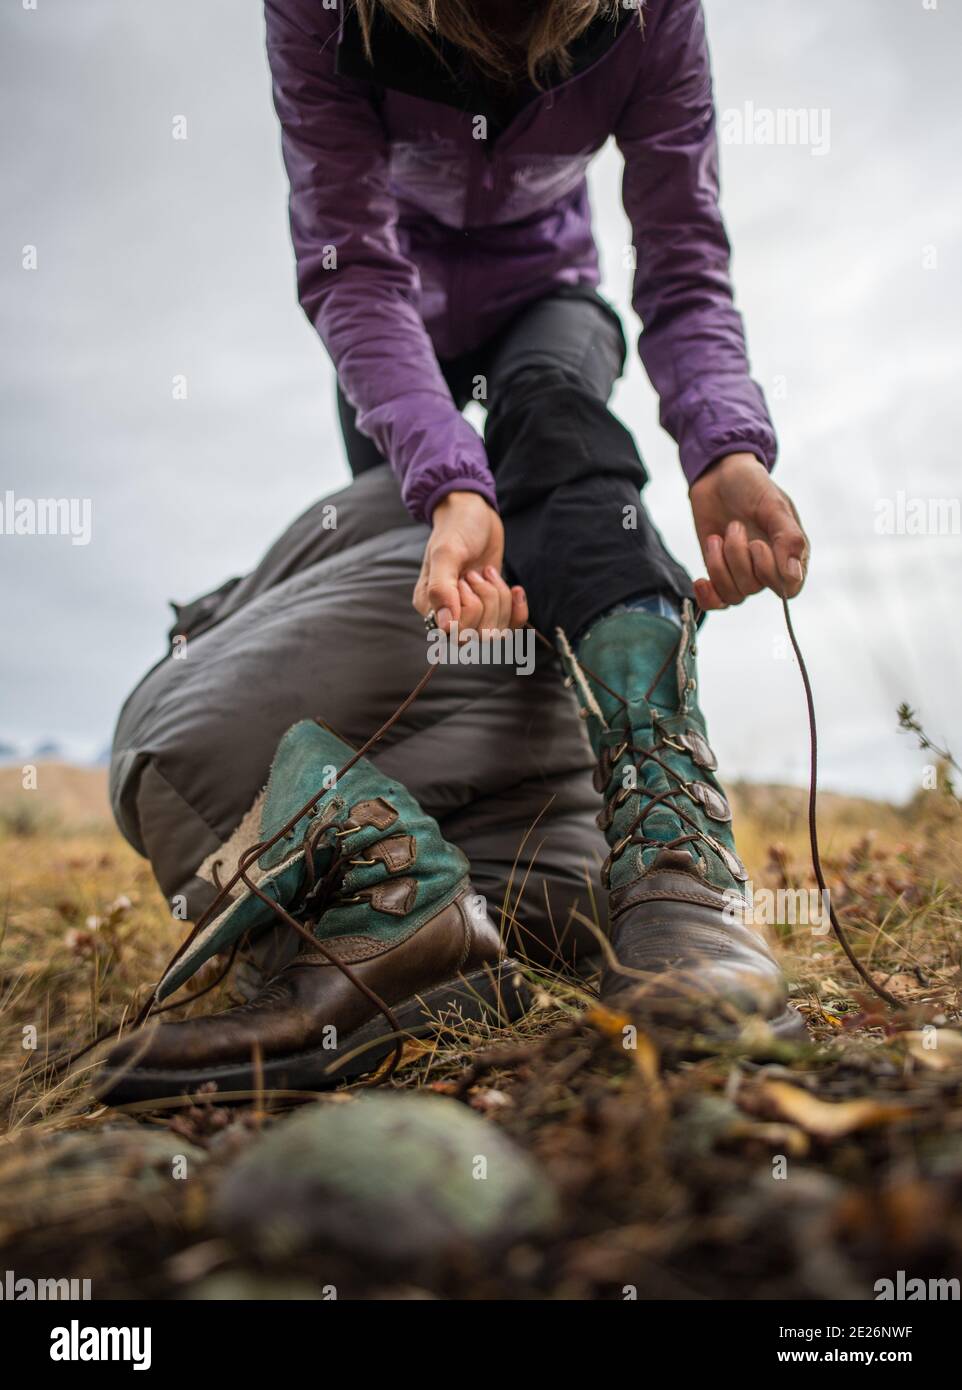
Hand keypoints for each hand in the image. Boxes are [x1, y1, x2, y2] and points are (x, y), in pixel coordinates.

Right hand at [412, 491, 528, 632]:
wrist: (475, 513)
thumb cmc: (456, 529)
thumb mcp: (446, 554)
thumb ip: (441, 589)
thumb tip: (444, 627)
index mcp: (429, 606)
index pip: (456, 632)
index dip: (470, 606)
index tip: (466, 577)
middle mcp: (448, 615)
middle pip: (478, 635)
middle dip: (489, 600)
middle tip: (478, 572)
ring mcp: (472, 613)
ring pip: (497, 632)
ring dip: (501, 598)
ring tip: (488, 572)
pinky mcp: (492, 607)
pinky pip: (511, 627)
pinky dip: (518, 608)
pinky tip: (516, 588)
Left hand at [689, 453, 808, 608]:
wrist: (720, 476)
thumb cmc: (752, 487)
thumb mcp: (774, 505)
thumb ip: (788, 538)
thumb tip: (793, 574)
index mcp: (791, 553)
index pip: (789, 588)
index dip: (770, 573)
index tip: (757, 544)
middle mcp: (769, 568)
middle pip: (755, 587)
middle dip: (738, 557)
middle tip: (734, 525)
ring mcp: (743, 572)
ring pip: (733, 594)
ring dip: (719, 566)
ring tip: (717, 537)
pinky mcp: (720, 573)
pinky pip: (716, 602)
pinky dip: (707, 596)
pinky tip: (700, 581)